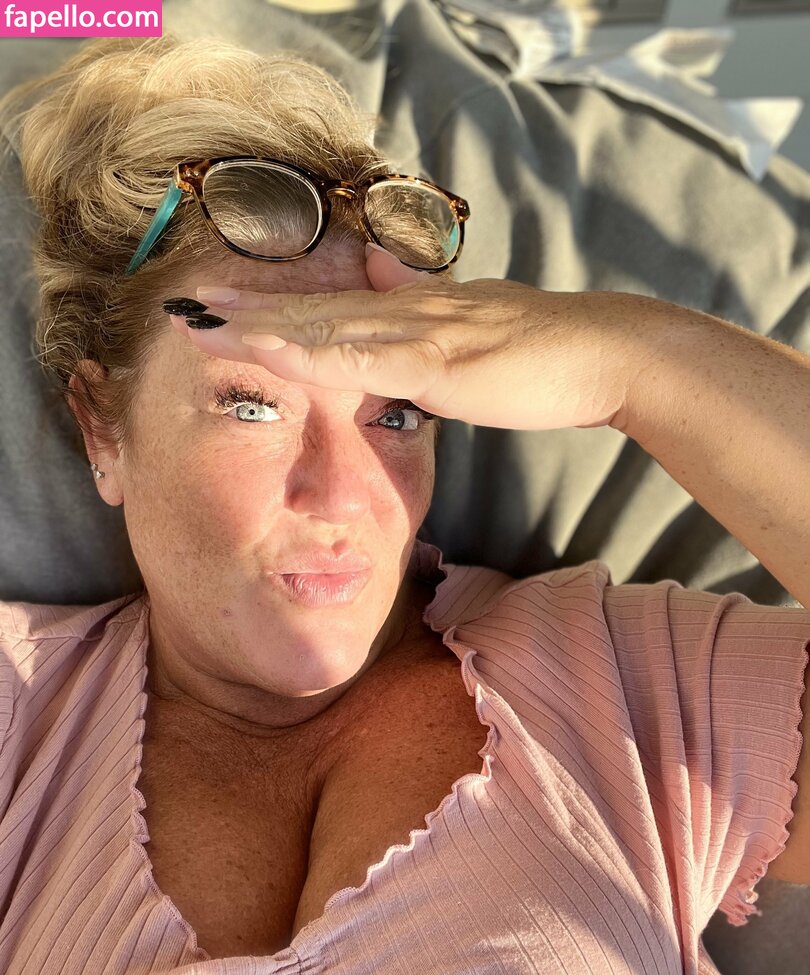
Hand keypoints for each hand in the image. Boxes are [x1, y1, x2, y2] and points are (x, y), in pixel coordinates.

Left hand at [170, 245, 671, 430]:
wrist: (601, 354)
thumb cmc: (544, 356)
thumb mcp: (477, 339)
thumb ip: (432, 330)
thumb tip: (395, 321)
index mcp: (415, 313)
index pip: (332, 310)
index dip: (275, 309)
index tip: (226, 311)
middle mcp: (407, 313)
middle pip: (313, 310)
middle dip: (247, 311)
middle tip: (186, 307)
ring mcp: (420, 333)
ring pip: (325, 327)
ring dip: (260, 325)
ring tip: (201, 321)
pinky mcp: (437, 361)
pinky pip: (362, 360)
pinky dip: (311, 354)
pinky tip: (270, 353)